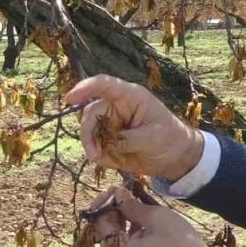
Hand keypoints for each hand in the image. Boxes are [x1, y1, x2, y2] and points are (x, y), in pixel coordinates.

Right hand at [65, 74, 202, 181]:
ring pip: (89, 131)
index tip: (69, 99)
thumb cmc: (170, 138)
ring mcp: (111, 123)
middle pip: (91, 114)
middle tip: (95, 155)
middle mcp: (117, 107)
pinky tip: (113, 162)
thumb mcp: (153, 137)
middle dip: (89, 134)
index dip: (85, 88)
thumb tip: (106, 145)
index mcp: (130, 97)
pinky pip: (96, 146)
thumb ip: (128, 139)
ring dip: (92, 146)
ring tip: (102, 159)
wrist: (175, 157)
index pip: (104, 85)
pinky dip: (100, 156)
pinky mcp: (109, 140)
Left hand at [88, 187, 214, 246]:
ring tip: (138, 213)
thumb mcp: (157, 217)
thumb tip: (118, 195)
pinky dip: (132, 245)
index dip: (105, 205)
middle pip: (108, 238)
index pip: (100, 225)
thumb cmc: (181, 243)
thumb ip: (132, 206)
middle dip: (115, 217)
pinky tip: (144, 232)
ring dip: (124, 230)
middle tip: (126, 198)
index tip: (115, 191)